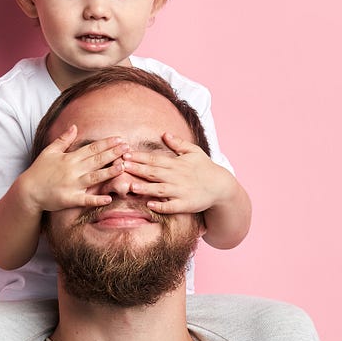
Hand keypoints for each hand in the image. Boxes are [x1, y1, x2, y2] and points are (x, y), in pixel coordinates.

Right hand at [18, 124, 129, 211]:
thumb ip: (63, 139)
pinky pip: (85, 199)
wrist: (28, 191)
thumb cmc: (39, 170)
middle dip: (113, 153)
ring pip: (94, 177)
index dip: (107, 143)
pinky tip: (109, 198)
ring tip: (123, 167)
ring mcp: (72, 185)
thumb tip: (74, 126)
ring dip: (109, 172)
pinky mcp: (70, 199)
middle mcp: (73, 170)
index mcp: (69, 158)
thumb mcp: (49, 151)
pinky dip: (97, 199)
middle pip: (96, 160)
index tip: (120, 139)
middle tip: (128, 148)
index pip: (92, 148)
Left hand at [121, 132, 239, 213]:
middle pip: (153, 172)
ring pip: (160, 189)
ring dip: (145, 188)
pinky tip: (150, 205)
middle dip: (137, 169)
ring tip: (132, 186)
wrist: (221, 186)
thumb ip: (178, 144)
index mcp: (176, 164)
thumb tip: (164, 133)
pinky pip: (171, 206)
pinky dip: (161, 206)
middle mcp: (177, 177)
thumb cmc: (205, 168)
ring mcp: (181, 191)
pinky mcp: (185, 204)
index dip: (139, 157)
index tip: (125, 154)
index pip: (154, 159)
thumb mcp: (194, 151)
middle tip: (121, 166)